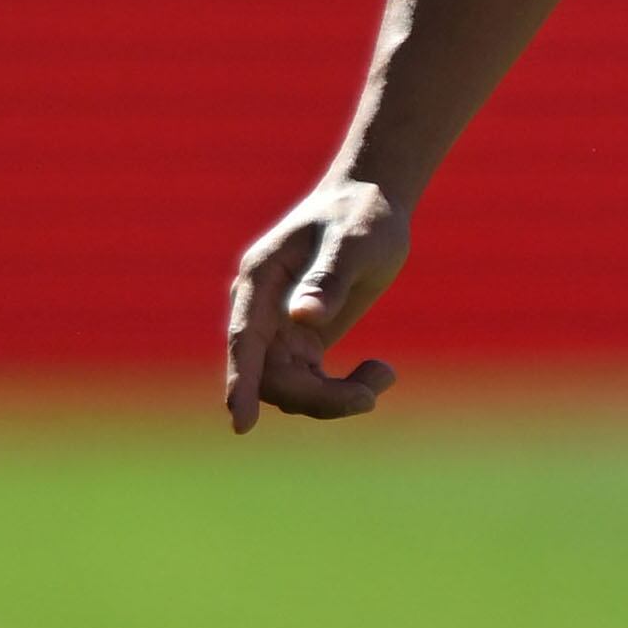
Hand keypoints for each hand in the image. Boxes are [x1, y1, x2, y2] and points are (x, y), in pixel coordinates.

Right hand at [223, 177, 408, 431]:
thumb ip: (329, 279)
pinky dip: (346, 389)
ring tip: (386, 374)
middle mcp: (261, 310)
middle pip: (270, 377)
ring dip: (336, 397)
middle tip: (371, 395)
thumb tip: (303, 319)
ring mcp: (279, 329)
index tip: (243, 423)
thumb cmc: (362, 215)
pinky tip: (382, 371)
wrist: (373, 203)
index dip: (241, 382)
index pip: (244, 340)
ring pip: (292, 388)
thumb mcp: (353, 243)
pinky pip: (312, 384)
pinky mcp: (303, 342)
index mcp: (260, 281)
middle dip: (317, 397)